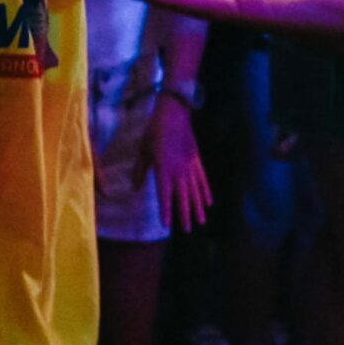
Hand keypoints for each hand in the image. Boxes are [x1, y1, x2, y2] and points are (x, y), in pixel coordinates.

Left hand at [135, 93, 211, 232]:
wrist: (173, 114)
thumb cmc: (154, 132)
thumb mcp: (143, 151)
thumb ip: (140, 171)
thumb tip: (134, 188)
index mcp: (163, 168)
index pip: (164, 194)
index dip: (165, 210)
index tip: (166, 224)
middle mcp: (178, 170)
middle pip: (182, 196)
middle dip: (184, 214)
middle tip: (187, 230)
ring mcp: (189, 166)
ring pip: (195, 191)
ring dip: (197, 207)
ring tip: (200, 222)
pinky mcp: (197, 160)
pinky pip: (203, 180)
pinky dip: (206, 192)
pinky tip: (209, 203)